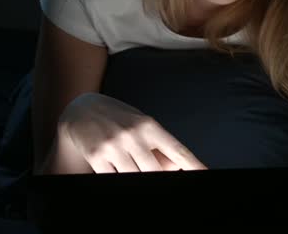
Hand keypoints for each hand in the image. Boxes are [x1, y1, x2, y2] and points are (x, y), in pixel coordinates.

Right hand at [39, 92, 206, 174]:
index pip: (178, 151)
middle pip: (155, 171)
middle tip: (156, 173)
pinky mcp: (97, 156)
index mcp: (150, 126)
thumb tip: (177, 168)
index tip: (206, 174)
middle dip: (158, 176)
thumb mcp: (141, 125)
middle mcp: (133, 134)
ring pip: (134, 177)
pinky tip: (114, 168)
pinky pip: (112, 178)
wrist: (81, 110)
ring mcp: (114, 145)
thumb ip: (158, 146)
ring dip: (135, 176)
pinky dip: (116, 176)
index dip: (194, 165)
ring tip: (130, 164)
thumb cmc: (119, 120)